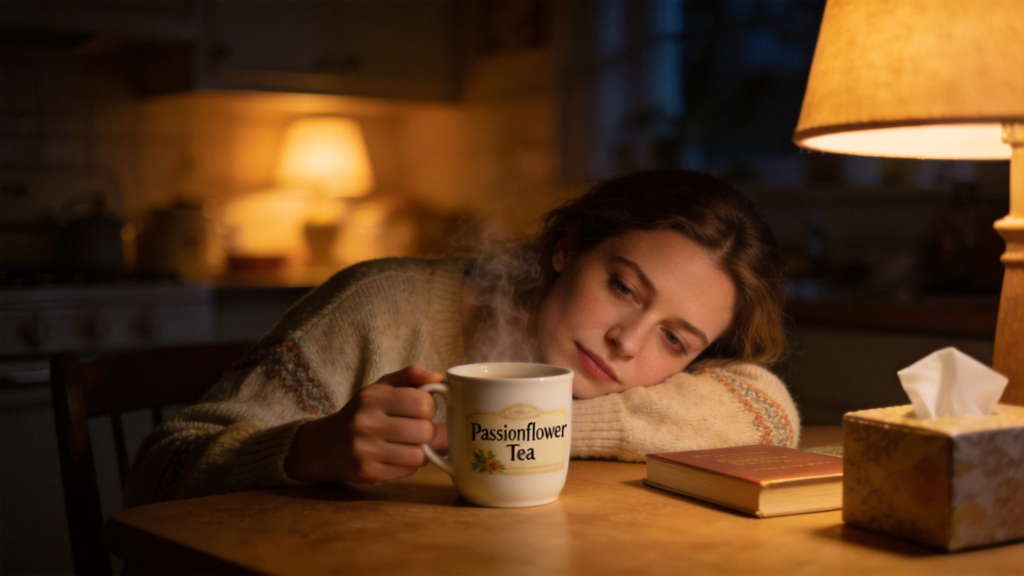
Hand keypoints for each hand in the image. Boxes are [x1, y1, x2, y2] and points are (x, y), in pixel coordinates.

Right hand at [285, 365, 447, 483]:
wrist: (328, 444)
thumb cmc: (363, 412)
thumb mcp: (382, 387)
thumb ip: (411, 375)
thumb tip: (439, 377)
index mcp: (373, 397)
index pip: (423, 403)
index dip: (429, 407)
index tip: (420, 409)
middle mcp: (366, 423)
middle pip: (425, 431)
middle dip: (427, 430)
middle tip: (416, 429)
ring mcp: (365, 450)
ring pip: (419, 455)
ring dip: (420, 450)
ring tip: (408, 443)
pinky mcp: (368, 472)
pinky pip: (408, 470)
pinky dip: (409, 464)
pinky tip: (397, 456)